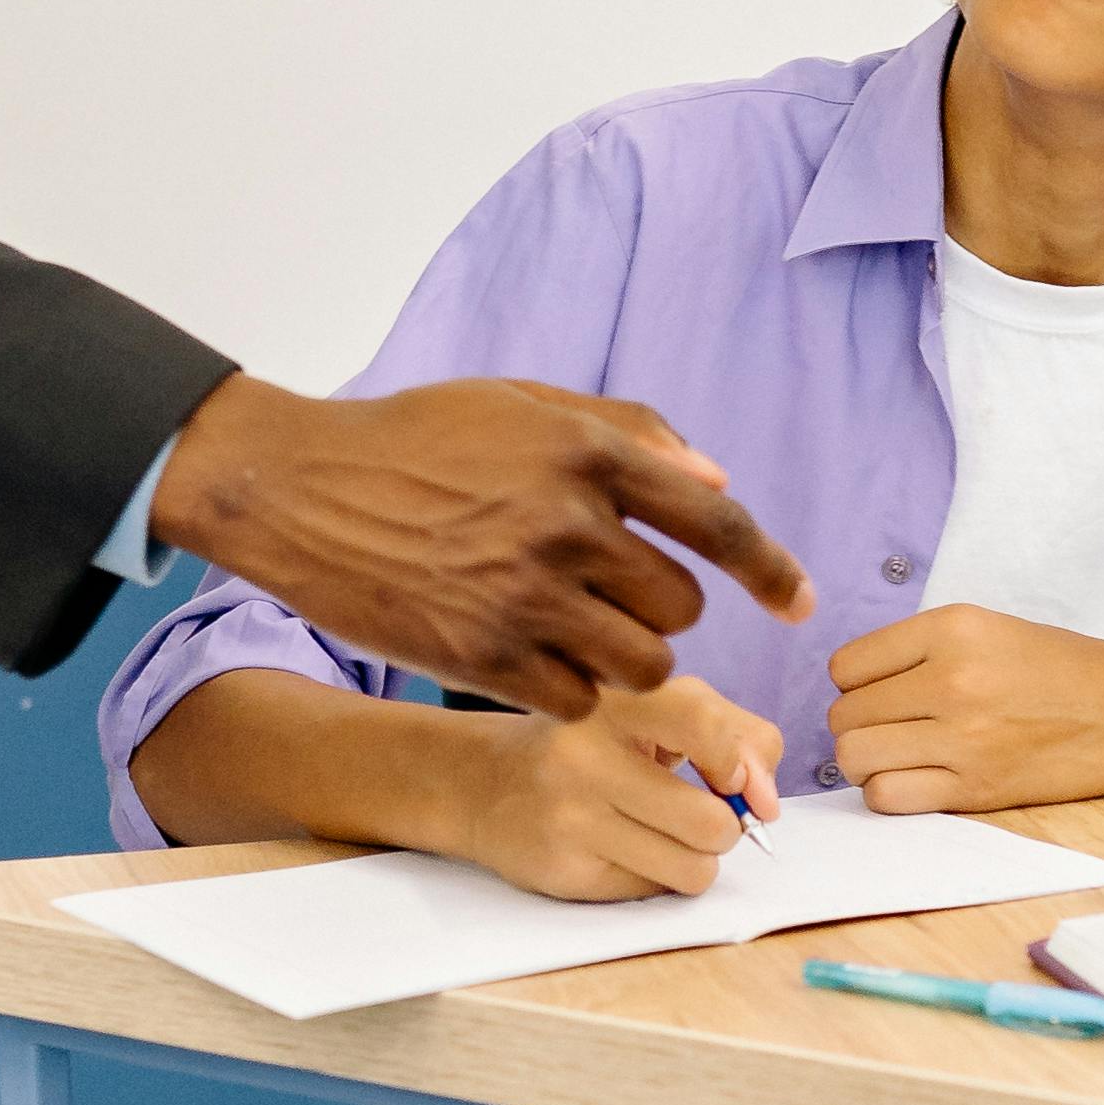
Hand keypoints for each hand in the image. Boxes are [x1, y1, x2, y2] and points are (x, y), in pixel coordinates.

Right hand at [153, 374, 809, 718]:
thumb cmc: (417, 440)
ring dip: (626, 656)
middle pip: (681, 606)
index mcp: (587, 455)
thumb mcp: (524, 404)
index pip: (718, 524)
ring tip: (573, 627)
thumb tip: (716, 480)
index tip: (800, 604)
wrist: (303, 491)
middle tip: (606, 592)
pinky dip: (572, 688)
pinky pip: (581, 700)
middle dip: (658, 607)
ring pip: (643, 663)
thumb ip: (627, 434)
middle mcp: (568, 526)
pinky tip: (532, 657)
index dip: (772, 570)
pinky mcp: (486, 657)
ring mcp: (526, 597)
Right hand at [451, 674, 784, 902]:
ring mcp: (570, 817)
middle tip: (695, 813)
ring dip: (697, 860)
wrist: (486, 783)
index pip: (701, 722)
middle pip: (712, 822)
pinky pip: (655, 892)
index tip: (731, 777)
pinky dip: (656, 877)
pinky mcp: (564, 871)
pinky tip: (622, 850)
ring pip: (694, 868)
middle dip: (724, 828)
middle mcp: (584, 754)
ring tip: (665, 836)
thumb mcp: (657, 710)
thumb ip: (734, 734)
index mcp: (615, 699)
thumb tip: (766, 802)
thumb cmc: (594, 742)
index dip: (737, 760)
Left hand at [827, 607, 1103, 812]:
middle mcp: (952, 678)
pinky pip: (887, 796)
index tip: (878, 692)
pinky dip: (888, 792)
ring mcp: (963, 736)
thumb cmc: (1057, 669)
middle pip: (844, 714)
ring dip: (865, 762)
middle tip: (890, 728)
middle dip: (858, 725)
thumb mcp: (986, 628)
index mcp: (953, 628)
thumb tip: (852, 685)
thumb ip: (919, 649)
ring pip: (854, 757)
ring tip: (896, 756)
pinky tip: (915, 780)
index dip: (854, 683)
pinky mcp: (975, 787)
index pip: (847, 665)